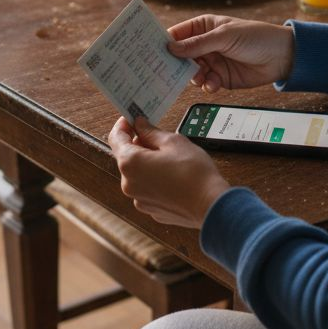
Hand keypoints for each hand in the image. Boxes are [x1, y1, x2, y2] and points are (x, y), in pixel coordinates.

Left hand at [108, 116, 230, 227]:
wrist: (211, 205)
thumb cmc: (194, 173)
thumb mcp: (173, 142)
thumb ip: (151, 132)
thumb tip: (140, 125)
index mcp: (130, 163)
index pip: (116, 138)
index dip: (123, 126)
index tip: (131, 119)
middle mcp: (129, 184)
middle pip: (127, 157)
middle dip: (139, 145)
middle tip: (157, 136)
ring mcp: (139, 199)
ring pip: (137, 174)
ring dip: (147, 163)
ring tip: (170, 159)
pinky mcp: (150, 209)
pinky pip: (147, 189)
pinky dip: (155, 180)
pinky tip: (173, 176)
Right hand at [168, 15, 293, 91]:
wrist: (281, 56)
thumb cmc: (255, 37)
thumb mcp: (224, 36)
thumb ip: (197, 44)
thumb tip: (171, 48)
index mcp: (203, 27)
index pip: (177, 34)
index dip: (164, 42)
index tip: (151, 52)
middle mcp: (204, 45)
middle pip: (180, 56)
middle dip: (175, 64)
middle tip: (167, 72)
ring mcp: (212, 62)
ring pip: (191, 72)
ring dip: (194, 76)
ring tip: (201, 77)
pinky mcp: (220, 78)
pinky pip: (206, 84)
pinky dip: (207, 85)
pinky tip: (214, 84)